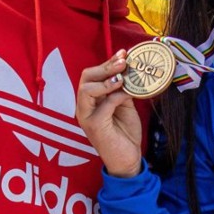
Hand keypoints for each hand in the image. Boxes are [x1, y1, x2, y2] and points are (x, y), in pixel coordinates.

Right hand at [76, 53, 145, 177]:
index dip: (107, 63)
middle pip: (85, 78)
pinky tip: (128, 94)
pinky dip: (116, 96)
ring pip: (86, 89)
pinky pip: (103, 105)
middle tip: (123, 62)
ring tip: (122, 77)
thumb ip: (122, 90)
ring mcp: (86, 117)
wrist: (127, 160)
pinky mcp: (94, 126)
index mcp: (90, 101)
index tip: (123, 53)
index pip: (91, 76)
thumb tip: (129, 71)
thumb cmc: (124, 135)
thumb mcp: (125, 106)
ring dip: (106, 80)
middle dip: (105, 67)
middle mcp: (83, 108)